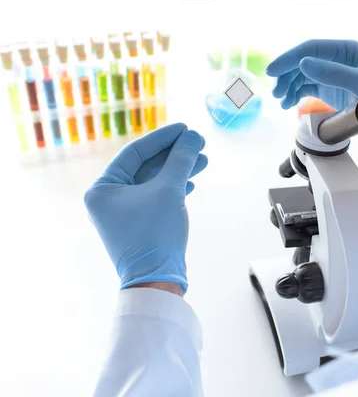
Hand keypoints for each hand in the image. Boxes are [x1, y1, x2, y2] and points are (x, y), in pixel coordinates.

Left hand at [84, 123, 207, 293]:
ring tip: (203, 160)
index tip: (185, 128)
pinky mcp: (139, 223)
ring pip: (154, 182)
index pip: (135, 152)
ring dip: (178, 170)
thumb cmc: (156, 234)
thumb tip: (193, 137)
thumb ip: (180, 160)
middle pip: (146, 166)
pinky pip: (156, 197)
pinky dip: (174, 187)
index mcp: (102, 189)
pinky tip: (191, 182)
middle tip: (199, 143)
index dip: (162, 138)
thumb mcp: (169, 190)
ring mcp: (123, 213)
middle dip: (175, 155)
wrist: (157, 280)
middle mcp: (108, 199)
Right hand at [266, 39, 357, 143]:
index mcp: (347, 50)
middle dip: (287, 75)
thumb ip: (332, 74)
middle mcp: (338, 59)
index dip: (289, 58)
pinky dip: (296, 94)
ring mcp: (334, 75)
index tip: (272, 71)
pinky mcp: (331, 91)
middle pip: (303, 62)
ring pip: (303, 75)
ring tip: (280, 101)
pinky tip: (288, 104)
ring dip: (289, 86)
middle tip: (276, 92)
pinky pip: (307, 88)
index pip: (311, 49)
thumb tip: (302, 63)